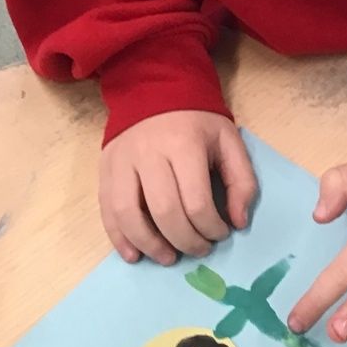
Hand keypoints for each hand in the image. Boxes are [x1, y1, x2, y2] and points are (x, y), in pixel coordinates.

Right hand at [99, 111, 256, 265]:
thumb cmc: (196, 121)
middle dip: (185, 241)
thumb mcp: (228, 140)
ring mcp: (122, 162)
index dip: (211, 227)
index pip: (196, 201)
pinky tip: (134, 254)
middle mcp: (148, 153)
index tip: (221, 233)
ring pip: (129, 214)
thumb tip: (238, 222)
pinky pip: (107, 210)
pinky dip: (119, 238)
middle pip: (164, 212)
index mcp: (184, 144)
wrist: (154, 88)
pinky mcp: (105, 169)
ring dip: (149, 245)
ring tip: (168, 257)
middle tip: (199, 250)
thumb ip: (241, 180)